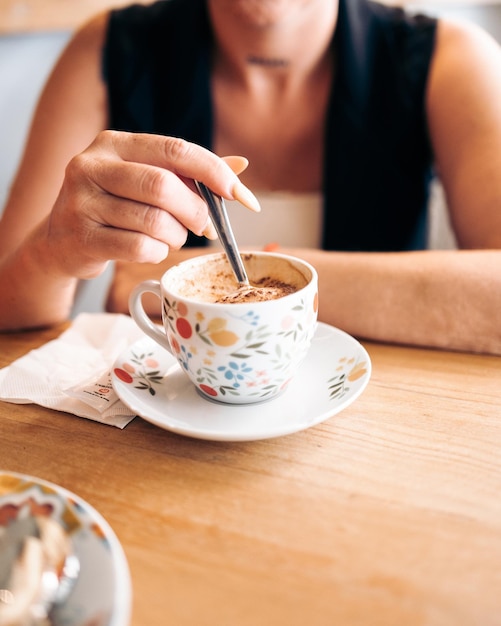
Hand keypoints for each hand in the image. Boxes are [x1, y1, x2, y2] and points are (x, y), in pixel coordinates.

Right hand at [44, 131, 258, 278]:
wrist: (60, 241)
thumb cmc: (115, 207)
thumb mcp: (147, 180)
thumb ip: (191, 174)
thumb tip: (240, 166)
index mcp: (114, 144)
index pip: (175, 150)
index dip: (213, 172)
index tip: (240, 195)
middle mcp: (92, 165)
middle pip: (164, 186)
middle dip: (196, 211)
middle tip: (204, 226)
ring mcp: (82, 202)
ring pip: (155, 222)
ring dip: (176, 236)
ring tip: (171, 237)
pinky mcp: (82, 238)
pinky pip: (140, 248)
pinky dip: (157, 252)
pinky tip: (151, 249)